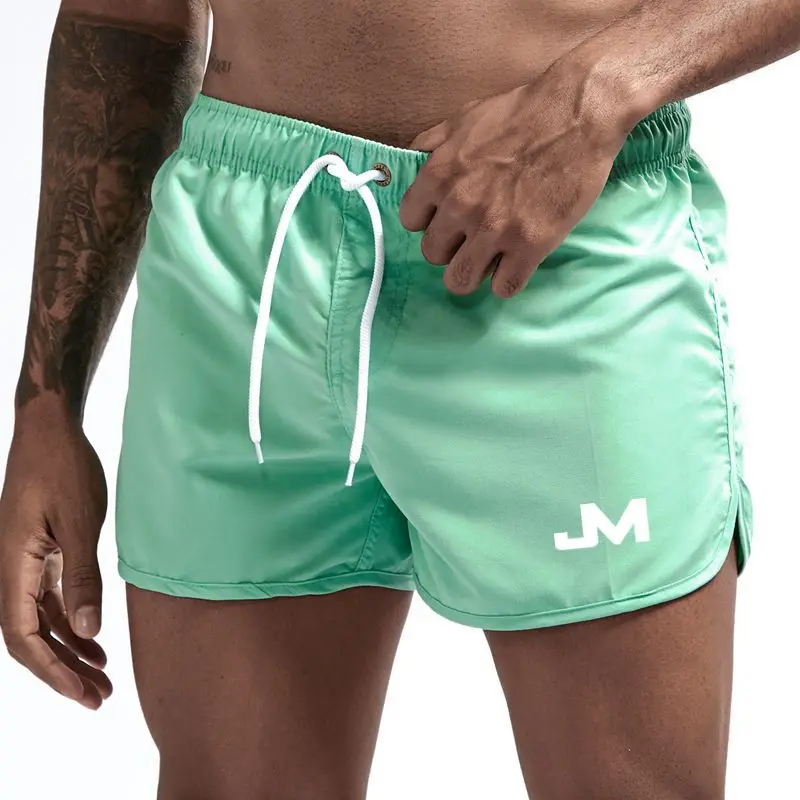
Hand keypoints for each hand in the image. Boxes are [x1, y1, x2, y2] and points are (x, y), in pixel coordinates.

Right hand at [0, 403, 111, 708]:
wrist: (50, 429)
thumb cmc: (63, 467)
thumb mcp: (79, 521)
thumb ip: (82, 576)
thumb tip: (87, 631)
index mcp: (13, 567)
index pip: (23, 637)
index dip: (52, 671)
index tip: (83, 694)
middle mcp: (12, 571)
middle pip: (31, 637)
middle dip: (62, 671)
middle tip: (100, 697)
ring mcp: (25, 563)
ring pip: (41, 621)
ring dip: (69, 651)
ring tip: (101, 677)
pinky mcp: (41, 552)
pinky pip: (50, 599)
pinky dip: (71, 622)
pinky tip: (93, 638)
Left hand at [399, 68, 628, 297]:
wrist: (576, 114)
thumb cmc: (520, 112)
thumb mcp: (462, 118)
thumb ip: (431, 144)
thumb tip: (415, 162)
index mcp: (439, 176)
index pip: (410, 222)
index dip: (428, 221)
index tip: (445, 218)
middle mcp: (461, 207)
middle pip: (432, 255)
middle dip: (449, 248)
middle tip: (469, 238)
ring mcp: (495, 229)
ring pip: (460, 281)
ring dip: (471, 273)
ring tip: (486, 261)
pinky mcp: (530, 245)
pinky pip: (504, 287)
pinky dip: (507, 281)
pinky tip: (515, 265)